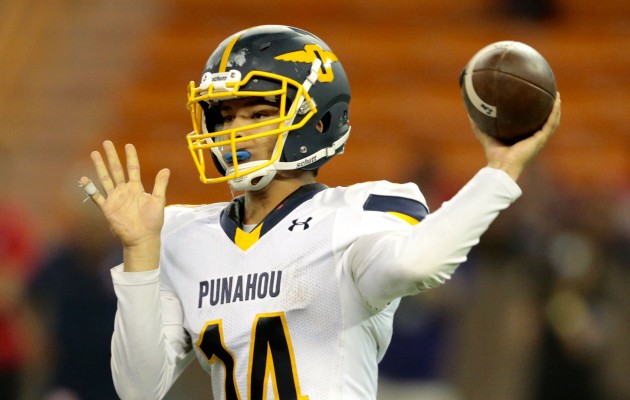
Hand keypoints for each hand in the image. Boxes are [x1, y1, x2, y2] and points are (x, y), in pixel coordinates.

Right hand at [80, 141, 169, 270]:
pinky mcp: (107, 208)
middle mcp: (124, 190)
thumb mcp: (159, 200)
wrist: (143, 238)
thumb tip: (166, 169)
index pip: (133, 168)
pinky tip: (84, 178)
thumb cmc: (153, 221)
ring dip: (100, 166)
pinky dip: (90, 188)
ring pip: (105, 179)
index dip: (131, 157)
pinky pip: (97, 196)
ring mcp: (115, 198)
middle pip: (116, 169)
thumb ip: (160, 185)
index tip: (128, 145)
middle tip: (107, 143)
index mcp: (136, 188)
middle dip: (111, 156)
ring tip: (94, 153)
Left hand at [473, 92, 561, 180]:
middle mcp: (533, 138)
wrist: (501, 165)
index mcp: (523, 138)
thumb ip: (478, 125)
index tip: (534, 100)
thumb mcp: (485, 135)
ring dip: (556, 109)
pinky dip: (555, 112)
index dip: (534, 113)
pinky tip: (556, 101)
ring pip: (552, 121)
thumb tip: (469, 113)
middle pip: (544, 122)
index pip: (531, 124)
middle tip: (549, 95)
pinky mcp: (540, 139)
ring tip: (557, 95)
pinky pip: (551, 123)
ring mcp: (539, 139)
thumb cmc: (494, 155)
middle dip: (548, 109)